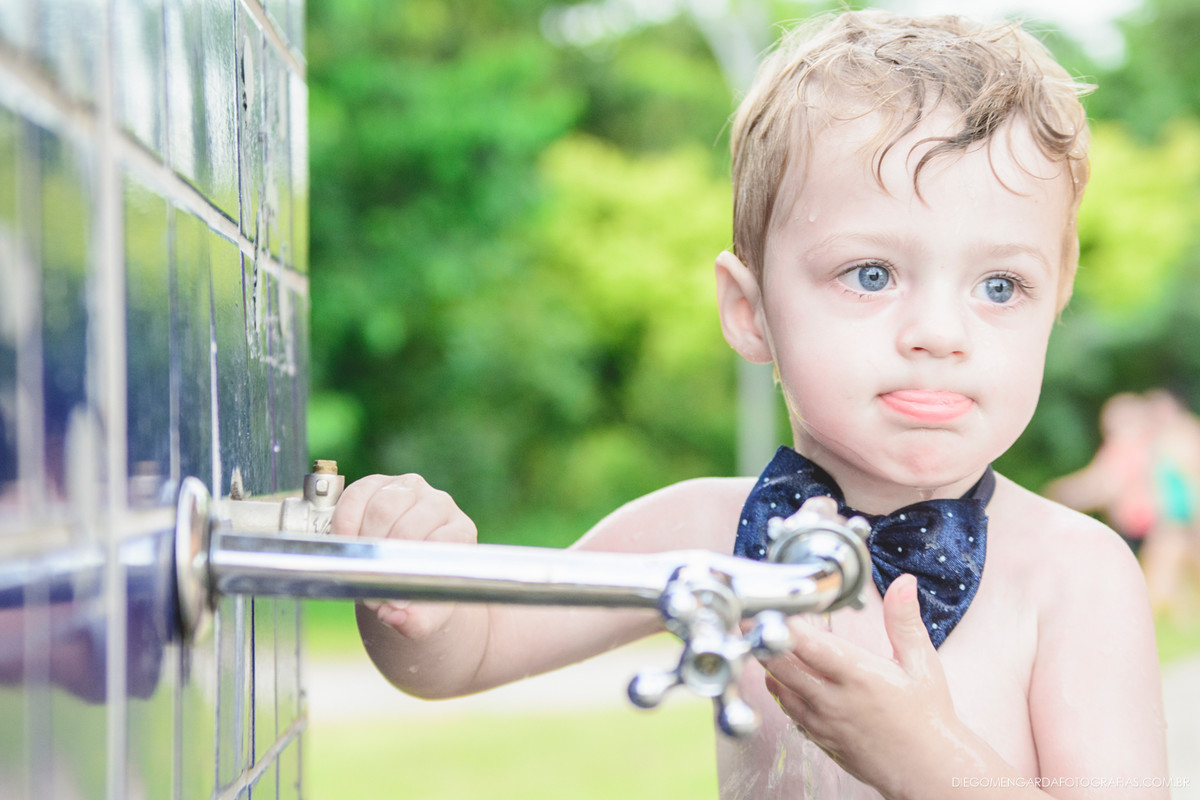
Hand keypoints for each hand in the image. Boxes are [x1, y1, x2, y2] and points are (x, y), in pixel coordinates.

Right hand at [331, 474, 477, 638]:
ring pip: (382, 505)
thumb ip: (417, 622)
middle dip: (383, 559)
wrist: (403, 578)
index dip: (412, 569)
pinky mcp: (379, 484)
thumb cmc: (420, 595)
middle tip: (370, 586)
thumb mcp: (425, 618)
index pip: (442, 540)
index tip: (392, 599)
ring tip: (361, 566)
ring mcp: (410, 489)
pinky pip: (357, 494)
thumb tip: (396, 617)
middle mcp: (440, 504)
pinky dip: (345, 520)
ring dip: (364, 541)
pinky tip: (345, 543)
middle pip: (408, 523)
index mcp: (460, 533)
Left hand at [761, 574, 968, 795]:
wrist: (928, 770)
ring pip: (779, 688)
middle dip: (764, 640)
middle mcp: (834, 699)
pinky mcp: (819, 738)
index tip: (769, 607)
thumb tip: (904, 584)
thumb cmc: (928, 718)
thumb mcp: (921, 663)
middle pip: (781, 666)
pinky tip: (785, 679)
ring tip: (766, 643)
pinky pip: (788, 710)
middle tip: (751, 620)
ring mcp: (823, 722)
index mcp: (858, 675)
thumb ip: (904, 621)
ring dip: (770, 666)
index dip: (783, 625)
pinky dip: (781, 691)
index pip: (808, 645)